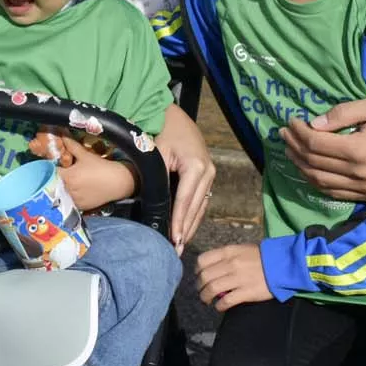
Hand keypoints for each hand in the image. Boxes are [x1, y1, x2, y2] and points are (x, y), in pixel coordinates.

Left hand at [40, 133, 133, 211]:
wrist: (117, 182)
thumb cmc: (100, 167)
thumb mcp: (85, 155)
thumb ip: (71, 145)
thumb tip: (62, 133)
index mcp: (67, 177)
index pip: (50, 173)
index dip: (51, 169)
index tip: (53, 166)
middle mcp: (68, 190)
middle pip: (55, 184)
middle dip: (56, 179)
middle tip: (62, 174)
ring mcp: (74, 200)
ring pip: (62, 194)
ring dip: (63, 189)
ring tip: (69, 183)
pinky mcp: (81, 207)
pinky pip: (71, 202)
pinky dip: (71, 197)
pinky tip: (76, 191)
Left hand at [155, 103, 215, 252]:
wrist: (173, 115)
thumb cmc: (162, 131)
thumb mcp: (156, 153)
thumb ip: (157, 178)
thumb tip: (155, 205)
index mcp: (197, 167)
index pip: (185, 201)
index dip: (178, 222)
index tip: (173, 240)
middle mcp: (208, 171)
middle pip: (195, 207)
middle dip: (186, 229)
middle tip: (177, 250)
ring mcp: (210, 173)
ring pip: (201, 206)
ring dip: (191, 225)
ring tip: (182, 244)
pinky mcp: (208, 174)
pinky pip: (201, 199)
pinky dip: (193, 215)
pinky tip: (186, 228)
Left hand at [196, 243, 271, 310]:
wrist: (282, 264)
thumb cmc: (261, 257)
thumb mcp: (241, 249)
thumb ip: (225, 256)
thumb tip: (211, 267)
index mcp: (228, 252)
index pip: (202, 260)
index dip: (197, 270)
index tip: (198, 276)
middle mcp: (230, 264)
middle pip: (204, 277)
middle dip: (199, 287)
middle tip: (201, 291)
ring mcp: (238, 278)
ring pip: (212, 289)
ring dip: (205, 297)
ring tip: (207, 301)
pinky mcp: (246, 292)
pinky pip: (226, 301)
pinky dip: (219, 305)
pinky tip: (219, 307)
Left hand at [282, 98, 365, 201]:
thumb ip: (343, 113)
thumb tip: (314, 124)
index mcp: (359, 150)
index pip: (315, 143)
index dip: (298, 132)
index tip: (290, 121)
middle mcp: (358, 173)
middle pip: (313, 161)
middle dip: (294, 145)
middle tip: (284, 133)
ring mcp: (363, 188)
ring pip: (318, 180)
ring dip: (299, 165)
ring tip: (289, 150)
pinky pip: (332, 192)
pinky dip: (314, 181)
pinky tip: (306, 169)